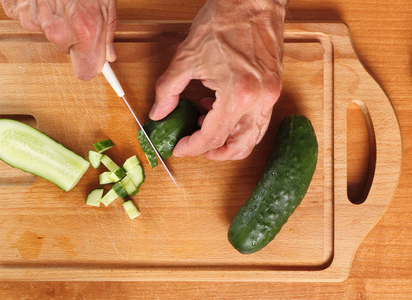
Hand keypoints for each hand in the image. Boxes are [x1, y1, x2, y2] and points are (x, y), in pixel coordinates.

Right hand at [0, 0, 116, 79]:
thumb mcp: (106, 2)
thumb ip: (107, 33)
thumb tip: (108, 56)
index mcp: (85, 30)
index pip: (86, 72)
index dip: (90, 66)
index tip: (93, 65)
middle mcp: (58, 31)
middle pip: (66, 50)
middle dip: (73, 36)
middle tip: (76, 11)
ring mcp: (34, 20)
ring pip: (46, 33)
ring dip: (53, 20)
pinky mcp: (15, 8)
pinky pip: (27, 18)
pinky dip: (34, 8)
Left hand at [151, 0, 285, 159]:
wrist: (253, 1)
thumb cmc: (224, 22)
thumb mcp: (186, 57)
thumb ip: (168, 90)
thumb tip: (159, 113)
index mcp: (239, 94)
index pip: (213, 137)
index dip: (192, 147)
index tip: (180, 147)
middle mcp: (260, 100)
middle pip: (240, 145)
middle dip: (216, 152)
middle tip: (196, 147)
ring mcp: (270, 95)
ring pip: (253, 136)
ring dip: (229, 140)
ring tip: (207, 128)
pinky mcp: (273, 89)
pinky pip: (258, 119)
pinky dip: (239, 124)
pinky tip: (220, 110)